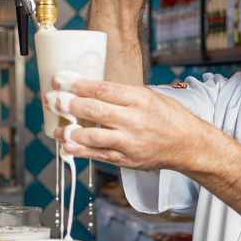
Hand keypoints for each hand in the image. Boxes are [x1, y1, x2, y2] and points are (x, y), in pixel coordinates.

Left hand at [46, 77, 209, 171]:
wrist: (188, 145)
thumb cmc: (169, 117)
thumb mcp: (149, 96)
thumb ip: (122, 94)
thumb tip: (90, 89)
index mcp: (140, 99)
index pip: (102, 89)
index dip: (77, 85)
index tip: (61, 81)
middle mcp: (134, 121)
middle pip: (94, 111)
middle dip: (68, 104)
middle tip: (52, 100)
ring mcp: (130, 142)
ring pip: (93, 137)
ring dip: (70, 132)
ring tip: (56, 129)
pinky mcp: (127, 159)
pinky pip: (100, 155)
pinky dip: (82, 152)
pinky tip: (68, 147)